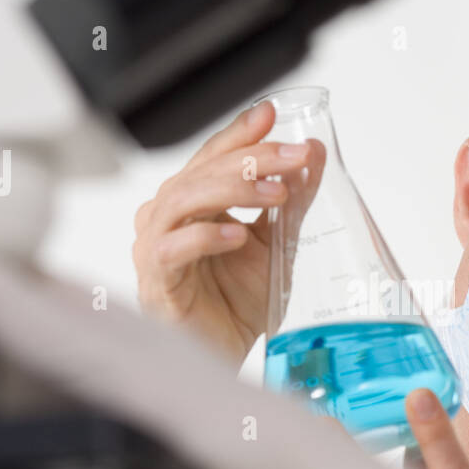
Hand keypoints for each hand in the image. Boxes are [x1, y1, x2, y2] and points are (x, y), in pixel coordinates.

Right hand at [133, 101, 323, 362]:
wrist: (222, 355)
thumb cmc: (236, 302)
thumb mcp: (275, 244)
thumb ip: (289, 201)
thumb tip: (313, 155)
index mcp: (192, 201)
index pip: (214, 156)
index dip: (241, 133)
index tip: (272, 113)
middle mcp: (167, 216)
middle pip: (202, 171)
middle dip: (251, 158)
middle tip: (294, 157)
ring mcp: (155, 246)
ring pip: (184, 200)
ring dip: (233, 190)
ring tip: (275, 194)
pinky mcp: (156, 281)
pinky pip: (172, 249)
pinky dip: (206, 238)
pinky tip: (238, 235)